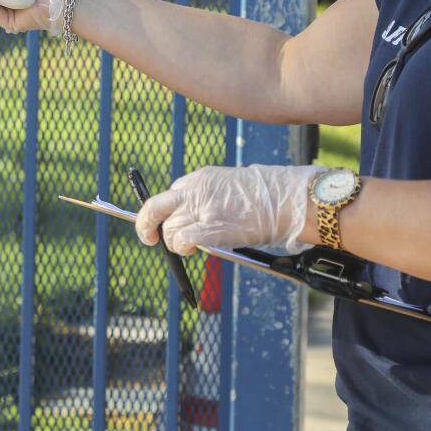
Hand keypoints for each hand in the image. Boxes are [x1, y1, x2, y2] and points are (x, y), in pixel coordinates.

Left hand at [135, 164, 327, 255]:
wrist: (284, 201)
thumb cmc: (266, 197)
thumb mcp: (231, 185)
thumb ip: (209, 197)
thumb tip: (198, 218)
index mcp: (201, 179)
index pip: (172, 192)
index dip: (167, 210)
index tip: (165, 221)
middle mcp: (196, 191)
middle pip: (156, 206)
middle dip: (146, 223)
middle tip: (149, 238)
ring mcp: (201, 209)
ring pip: (168, 229)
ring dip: (172, 242)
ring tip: (188, 247)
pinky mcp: (210, 228)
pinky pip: (181, 240)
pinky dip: (180, 248)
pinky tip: (189, 250)